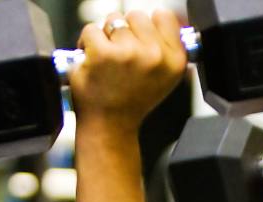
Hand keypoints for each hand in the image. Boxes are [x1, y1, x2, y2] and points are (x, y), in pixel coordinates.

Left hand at [71, 11, 187, 132]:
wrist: (111, 124)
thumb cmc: (133, 100)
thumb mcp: (165, 76)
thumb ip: (166, 46)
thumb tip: (160, 17)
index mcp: (175, 60)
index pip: (164, 16)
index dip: (148, 26)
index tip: (140, 41)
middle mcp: (155, 56)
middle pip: (136, 15)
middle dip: (125, 31)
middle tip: (122, 56)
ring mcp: (129, 53)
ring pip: (113, 20)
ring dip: (106, 36)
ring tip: (107, 60)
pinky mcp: (102, 53)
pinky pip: (91, 30)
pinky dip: (87, 43)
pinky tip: (93, 61)